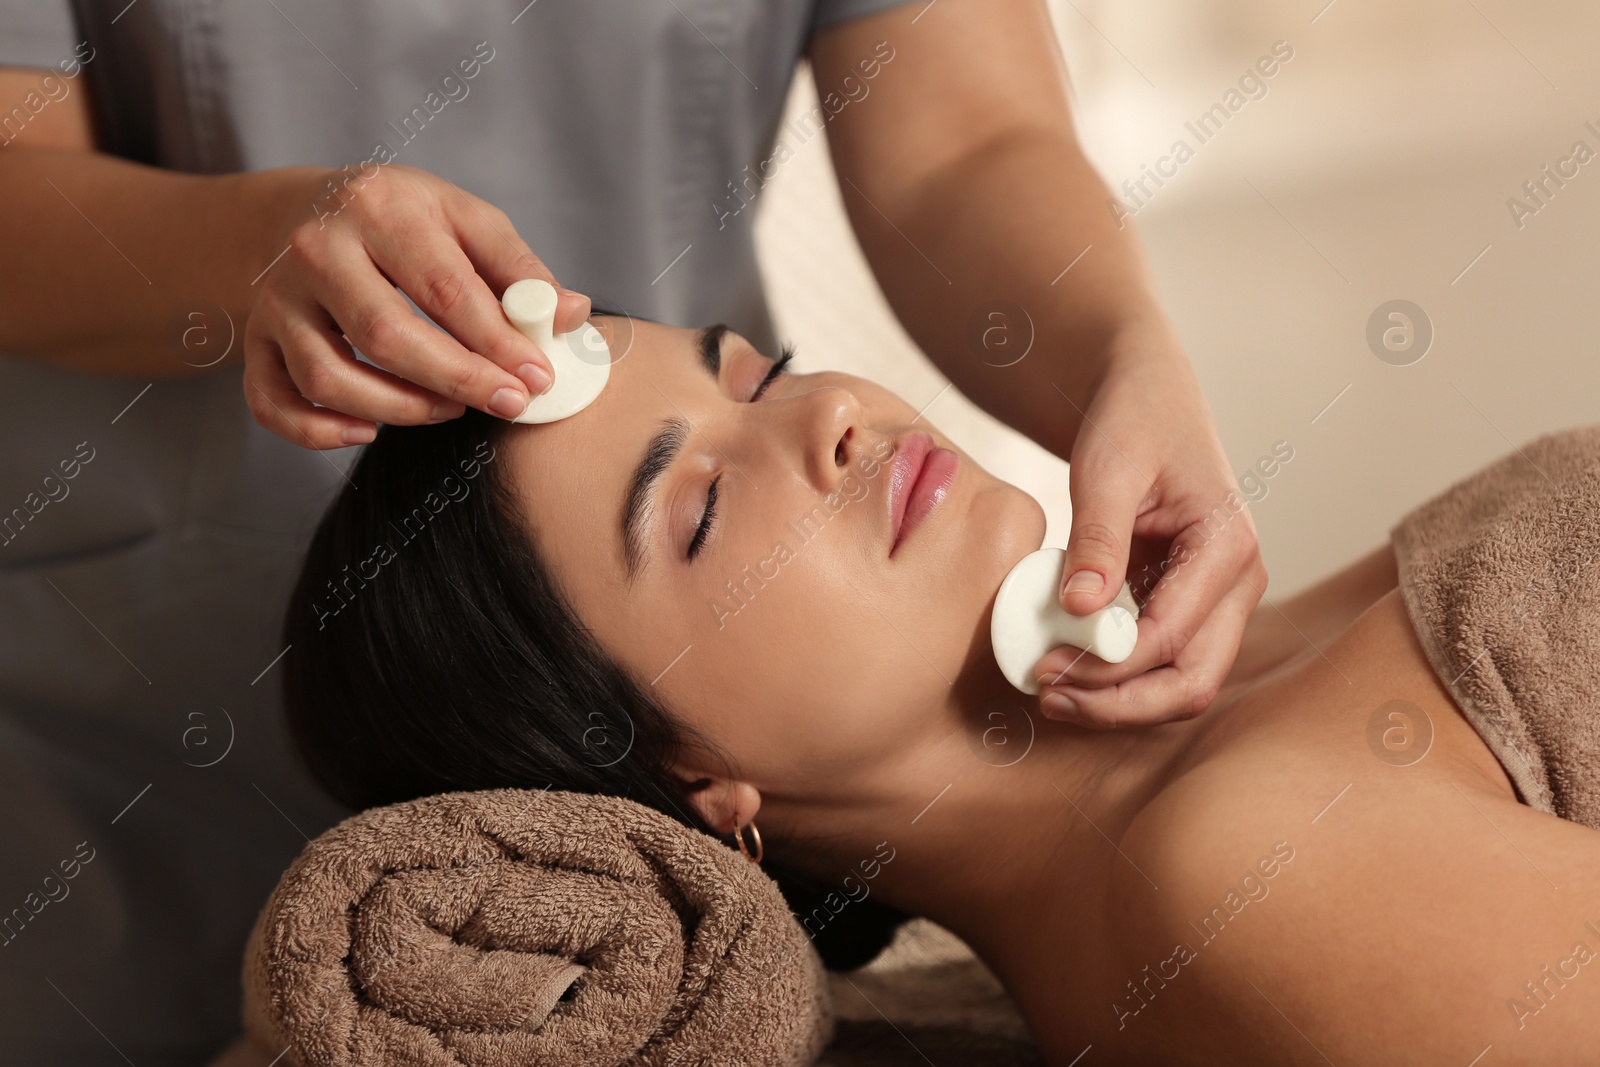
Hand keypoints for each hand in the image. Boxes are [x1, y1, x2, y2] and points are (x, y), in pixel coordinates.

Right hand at [242, 163, 590, 448]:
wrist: (307, 213)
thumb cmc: (403, 222)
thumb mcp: (464, 220)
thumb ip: (519, 269)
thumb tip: (571, 314)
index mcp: (378, 207)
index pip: (443, 287)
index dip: (496, 342)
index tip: (537, 378)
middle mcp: (316, 249)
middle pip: (385, 336)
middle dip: (457, 381)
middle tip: (507, 404)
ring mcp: (277, 298)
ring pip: (328, 376)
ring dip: (398, 409)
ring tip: (448, 409)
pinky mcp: (255, 338)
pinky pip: (272, 402)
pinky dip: (318, 431)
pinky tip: (368, 431)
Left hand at [1032, 323, 1266, 726]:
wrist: (1145, 397)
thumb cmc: (1130, 421)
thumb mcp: (1105, 470)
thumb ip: (1098, 538)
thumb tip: (1080, 608)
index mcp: (1228, 546)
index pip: (1171, 637)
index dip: (1107, 666)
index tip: (1045, 668)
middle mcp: (1239, 581)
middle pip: (1192, 682)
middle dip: (1119, 704)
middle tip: (1048, 696)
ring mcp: (1222, 598)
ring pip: (1182, 683)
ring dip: (1120, 701)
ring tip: (1051, 691)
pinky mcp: (1194, 604)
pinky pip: (1165, 662)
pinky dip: (1120, 679)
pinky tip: (1068, 670)